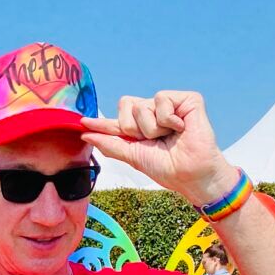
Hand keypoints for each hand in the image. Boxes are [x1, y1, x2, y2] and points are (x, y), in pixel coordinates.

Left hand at [81, 91, 236, 205]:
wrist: (192, 175)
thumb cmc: (168, 169)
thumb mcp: (134, 157)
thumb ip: (110, 144)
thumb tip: (86, 134)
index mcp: (141, 127)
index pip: (117, 121)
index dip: (101, 123)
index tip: (83, 122)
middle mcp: (154, 113)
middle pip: (126, 106)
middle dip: (134, 128)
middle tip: (153, 141)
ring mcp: (170, 105)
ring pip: (142, 106)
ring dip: (152, 128)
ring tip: (170, 136)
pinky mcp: (186, 99)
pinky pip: (161, 100)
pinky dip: (168, 119)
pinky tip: (181, 127)